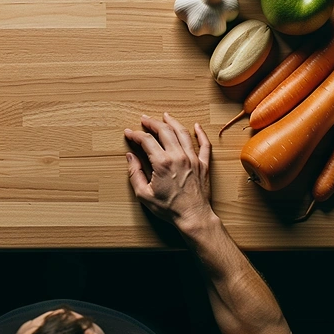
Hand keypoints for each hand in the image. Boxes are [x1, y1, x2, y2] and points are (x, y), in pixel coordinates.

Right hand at [124, 113, 213, 229]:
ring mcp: (192, 159)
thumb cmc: (169, 209)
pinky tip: (197, 126)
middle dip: (152, 123)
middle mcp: (178, 156)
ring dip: (172, 122)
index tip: (129, 133)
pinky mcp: (203, 164)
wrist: (193, 217)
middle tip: (144, 119)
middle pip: (164, 131)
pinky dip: (201, 133)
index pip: (146, 140)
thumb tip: (130, 157)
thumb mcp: (144, 194)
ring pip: (182, 133)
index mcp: (162, 163)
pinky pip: (204, 145)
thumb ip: (135, 174)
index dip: (135, 134)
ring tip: (165, 116)